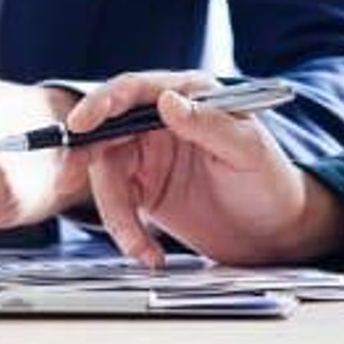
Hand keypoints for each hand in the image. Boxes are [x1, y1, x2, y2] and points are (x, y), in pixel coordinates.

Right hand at [65, 71, 343, 268]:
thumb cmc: (272, 183)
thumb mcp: (247, 151)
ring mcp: (151, 155)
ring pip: (107, 174)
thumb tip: (168, 102)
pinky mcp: (144, 190)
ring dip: (114, 213)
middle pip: (108, 131)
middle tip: (68, 180)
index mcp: (190, 96)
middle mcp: (163, 121)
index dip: (103, 104)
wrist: (276, 234)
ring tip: (139, 247)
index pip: (136, 91)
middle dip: (85, 156)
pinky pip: (117, 205)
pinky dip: (124, 231)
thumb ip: (209, 124)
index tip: (81, 124)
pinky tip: (148, 253)